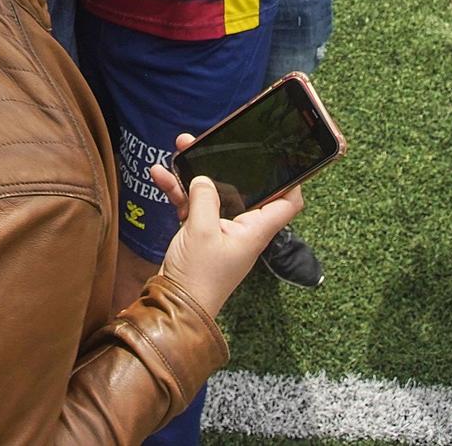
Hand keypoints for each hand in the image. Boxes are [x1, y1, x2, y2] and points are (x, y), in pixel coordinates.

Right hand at [149, 133, 306, 316]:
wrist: (174, 307)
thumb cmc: (198, 278)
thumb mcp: (202, 230)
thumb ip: (205, 197)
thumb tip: (203, 178)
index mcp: (255, 230)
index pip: (287, 202)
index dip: (291, 179)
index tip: (283, 156)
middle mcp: (242, 229)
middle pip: (242, 188)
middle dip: (226, 164)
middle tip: (213, 143)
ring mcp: (220, 231)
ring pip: (212, 193)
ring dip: (194, 174)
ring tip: (180, 150)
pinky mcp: (199, 234)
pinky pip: (192, 205)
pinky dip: (178, 191)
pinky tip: (160, 175)